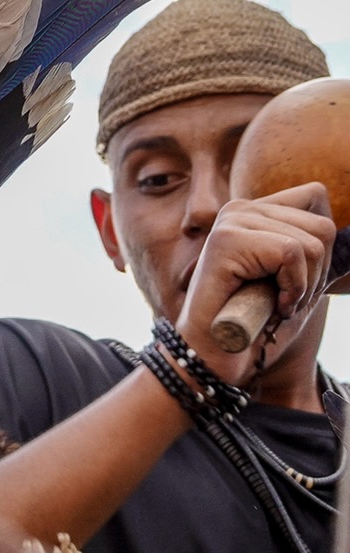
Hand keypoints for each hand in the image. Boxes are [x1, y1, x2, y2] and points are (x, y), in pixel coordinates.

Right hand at [176, 185, 333, 383]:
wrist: (216, 355)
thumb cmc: (256, 323)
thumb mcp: (293, 279)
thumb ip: (312, 251)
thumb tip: (346, 235)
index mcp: (255, 211)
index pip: (315, 197)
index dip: (323, 247)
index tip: (299, 282)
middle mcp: (241, 208)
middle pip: (322, 227)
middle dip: (316, 274)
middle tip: (287, 299)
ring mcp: (232, 220)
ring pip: (311, 244)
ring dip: (304, 287)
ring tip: (276, 304)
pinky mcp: (228, 239)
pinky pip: (291, 253)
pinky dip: (291, 289)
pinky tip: (270, 305)